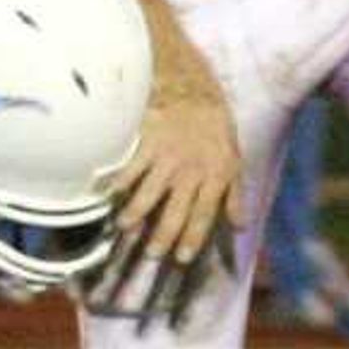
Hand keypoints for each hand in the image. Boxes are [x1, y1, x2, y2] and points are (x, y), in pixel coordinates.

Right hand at [99, 74, 241, 312]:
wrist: (194, 90)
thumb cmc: (215, 129)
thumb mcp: (234, 162)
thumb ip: (235, 197)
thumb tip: (241, 226)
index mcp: (214, 177)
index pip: (203, 215)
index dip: (192, 238)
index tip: (181, 258)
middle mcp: (190, 171)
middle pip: (175, 211)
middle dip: (163, 235)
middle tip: (153, 254)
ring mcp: (167, 158)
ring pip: (149, 192)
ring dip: (136, 212)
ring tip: (125, 228)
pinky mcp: (148, 142)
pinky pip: (131, 166)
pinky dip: (118, 181)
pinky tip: (107, 194)